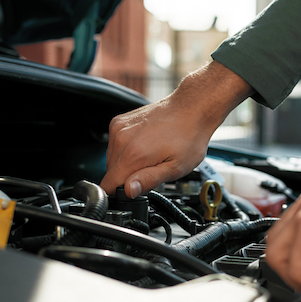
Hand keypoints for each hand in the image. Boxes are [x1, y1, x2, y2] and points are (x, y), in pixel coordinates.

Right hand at [102, 60, 252, 197]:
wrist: (191, 109)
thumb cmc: (189, 137)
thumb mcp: (175, 168)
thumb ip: (149, 180)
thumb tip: (129, 191)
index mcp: (133, 154)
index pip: (108, 185)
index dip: (121, 192)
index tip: (137, 188)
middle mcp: (121, 139)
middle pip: (111, 173)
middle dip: (127, 177)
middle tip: (151, 168)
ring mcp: (118, 128)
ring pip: (111, 159)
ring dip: (126, 163)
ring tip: (149, 154)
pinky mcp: (118, 122)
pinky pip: (114, 145)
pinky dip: (125, 149)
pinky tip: (144, 145)